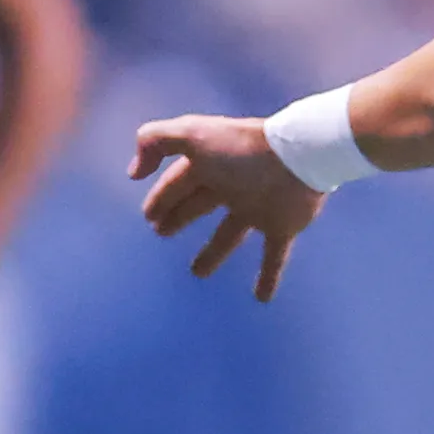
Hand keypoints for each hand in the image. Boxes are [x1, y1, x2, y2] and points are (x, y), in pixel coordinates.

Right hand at [131, 113, 326, 301]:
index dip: (162, 197)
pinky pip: (273, 256)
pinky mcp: (281, 226)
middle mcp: (231, 186)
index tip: (148, 216)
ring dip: (213, 253)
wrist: (300, 156)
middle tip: (160, 233)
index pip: (178, 182)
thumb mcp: (192, 135)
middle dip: (178, 217)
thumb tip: (133, 173)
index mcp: (211, 164)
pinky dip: (267, 277)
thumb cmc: (243, 148)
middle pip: (198, 205)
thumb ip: (155, 141)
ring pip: (229, 235)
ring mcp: (257, 208)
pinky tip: (261, 298)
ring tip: (198, 273)